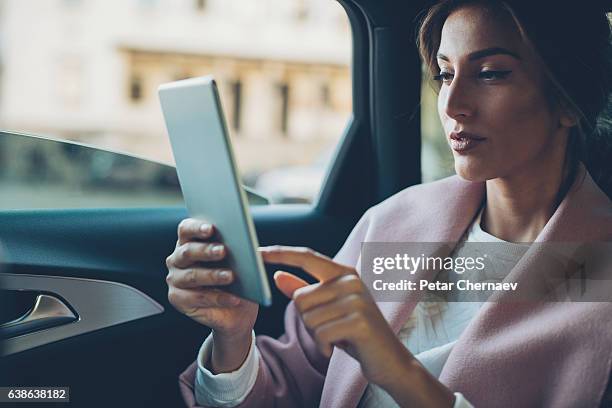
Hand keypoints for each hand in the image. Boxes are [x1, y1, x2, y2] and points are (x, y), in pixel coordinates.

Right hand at [166, 218, 257, 371]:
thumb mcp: (241, 262)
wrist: (237, 310)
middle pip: (188, 251)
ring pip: (192, 275)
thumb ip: (240, 251)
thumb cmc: (237, 278)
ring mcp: (175, 278)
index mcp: (190, 241)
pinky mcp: (177, 298)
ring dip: (213, 276)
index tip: (211, 228)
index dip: (197, 227)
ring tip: (230, 276)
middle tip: (223, 251)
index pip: (187, 229)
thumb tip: (251, 248)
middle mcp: (178, 258)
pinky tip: (233, 298)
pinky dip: (217, 298)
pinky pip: (197, 298)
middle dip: (206, 250)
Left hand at [260, 246, 454, 407]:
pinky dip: (324, 346)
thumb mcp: (328, 310)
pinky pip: (320, 333)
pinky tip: (338, 347)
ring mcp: (357, 299)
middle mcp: (351, 281)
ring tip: (337, 336)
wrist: (389, 359)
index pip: (306, 257)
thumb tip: (277, 276)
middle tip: (330, 328)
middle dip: (307, 320)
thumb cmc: (355, 333)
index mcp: (344, 273)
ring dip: (317, 335)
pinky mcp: (359, 321)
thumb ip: (304, 291)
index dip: (281, 253)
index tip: (257, 251)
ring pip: (308, 318)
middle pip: (300, 298)